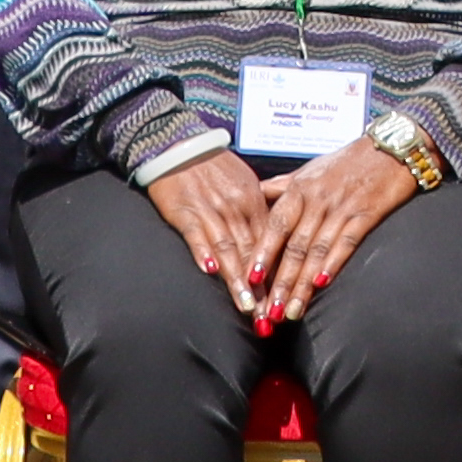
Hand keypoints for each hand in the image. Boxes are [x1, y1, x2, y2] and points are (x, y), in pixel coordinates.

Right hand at [144, 151, 271, 301]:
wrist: (179, 143)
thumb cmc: (213, 165)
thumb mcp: (245, 183)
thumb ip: (259, 210)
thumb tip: (275, 239)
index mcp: (254, 202)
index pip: (270, 245)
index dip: (277, 276)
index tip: (283, 302)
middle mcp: (236, 209)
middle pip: (252, 255)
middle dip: (261, 290)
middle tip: (269, 319)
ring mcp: (211, 211)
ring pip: (228, 250)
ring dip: (238, 280)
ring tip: (247, 307)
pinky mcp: (185, 212)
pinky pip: (196, 234)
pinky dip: (203, 252)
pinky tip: (210, 271)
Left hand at [252, 136, 424, 311]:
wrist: (390, 147)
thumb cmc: (347, 161)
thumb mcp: (309, 170)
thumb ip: (282, 187)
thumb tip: (256, 196)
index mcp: (299, 189)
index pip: (275, 225)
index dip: (263, 252)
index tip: (250, 278)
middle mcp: (317, 199)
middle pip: (294, 246)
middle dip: (280, 281)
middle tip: (269, 311)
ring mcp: (341, 207)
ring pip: (317, 250)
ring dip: (303, 284)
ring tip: (291, 310)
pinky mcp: (366, 214)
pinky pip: (347, 241)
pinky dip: (333, 262)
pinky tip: (322, 284)